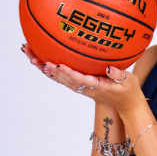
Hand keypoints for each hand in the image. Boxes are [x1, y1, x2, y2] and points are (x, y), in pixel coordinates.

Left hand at [20, 43, 143, 112]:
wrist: (123, 103)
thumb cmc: (127, 90)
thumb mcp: (128, 82)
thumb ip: (119, 75)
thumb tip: (110, 69)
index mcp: (96, 86)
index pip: (79, 79)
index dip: (68, 72)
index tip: (57, 65)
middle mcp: (83, 87)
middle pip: (61, 77)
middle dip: (47, 67)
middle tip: (33, 56)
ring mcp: (78, 86)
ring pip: (57, 77)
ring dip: (42, 66)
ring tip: (28, 52)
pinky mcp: (76, 83)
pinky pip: (59, 76)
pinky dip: (47, 67)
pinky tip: (38, 57)